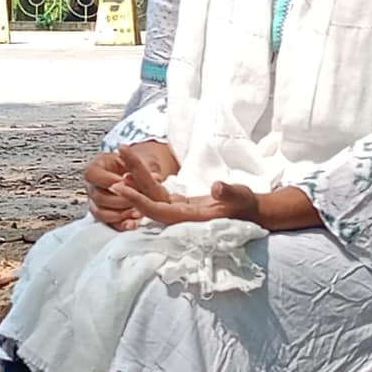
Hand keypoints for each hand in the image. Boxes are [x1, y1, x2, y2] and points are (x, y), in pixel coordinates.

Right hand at [85, 140, 177, 230]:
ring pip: (100, 213)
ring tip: (137, 212)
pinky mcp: (103, 215)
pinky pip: (107, 224)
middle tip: (135, 198)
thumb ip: (143, 168)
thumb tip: (155, 177)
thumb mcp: (136, 160)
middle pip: (97, 196)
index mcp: (95, 167)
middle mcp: (92, 186)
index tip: (124, 181)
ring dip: (119, 214)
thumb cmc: (131, 167)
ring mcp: (95, 202)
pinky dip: (120, 225)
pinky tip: (132, 223)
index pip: (91, 174)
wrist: (134, 177)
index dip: (107, 180)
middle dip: (119, 199)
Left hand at [113, 145, 262, 226]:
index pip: (158, 211)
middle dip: (133, 177)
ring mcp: (179, 211)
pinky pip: (158, 195)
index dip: (138, 200)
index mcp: (191, 218)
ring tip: (123, 154)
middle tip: (119, 153)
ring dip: (138, 175)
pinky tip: (134, 170)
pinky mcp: (180, 206)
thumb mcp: (241, 196)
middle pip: (150, 199)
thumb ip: (228, 193)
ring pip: (152, 195)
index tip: (119, 186)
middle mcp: (180, 217)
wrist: (252, 212)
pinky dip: (146, 181)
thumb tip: (216, 187)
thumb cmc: (247, 205)